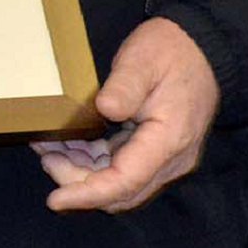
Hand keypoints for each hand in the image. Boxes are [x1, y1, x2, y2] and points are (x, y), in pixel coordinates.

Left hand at [33, 16, 219, 213]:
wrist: (200, 48)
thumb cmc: (170, 52)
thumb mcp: (143, 60)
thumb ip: (125, 86)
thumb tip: (106, 108)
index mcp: (168, 141)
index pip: (124, 182)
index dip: (87, 194)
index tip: (54, 199)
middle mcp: (170, 159)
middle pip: (120, 191)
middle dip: (78, 182)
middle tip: (46, 156)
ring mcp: (164, 158)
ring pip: (118, 182)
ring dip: (83, 172)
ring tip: (49, 149)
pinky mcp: (155, 150)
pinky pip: (121, 167)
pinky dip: (93, 161)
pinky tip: (70, 144)